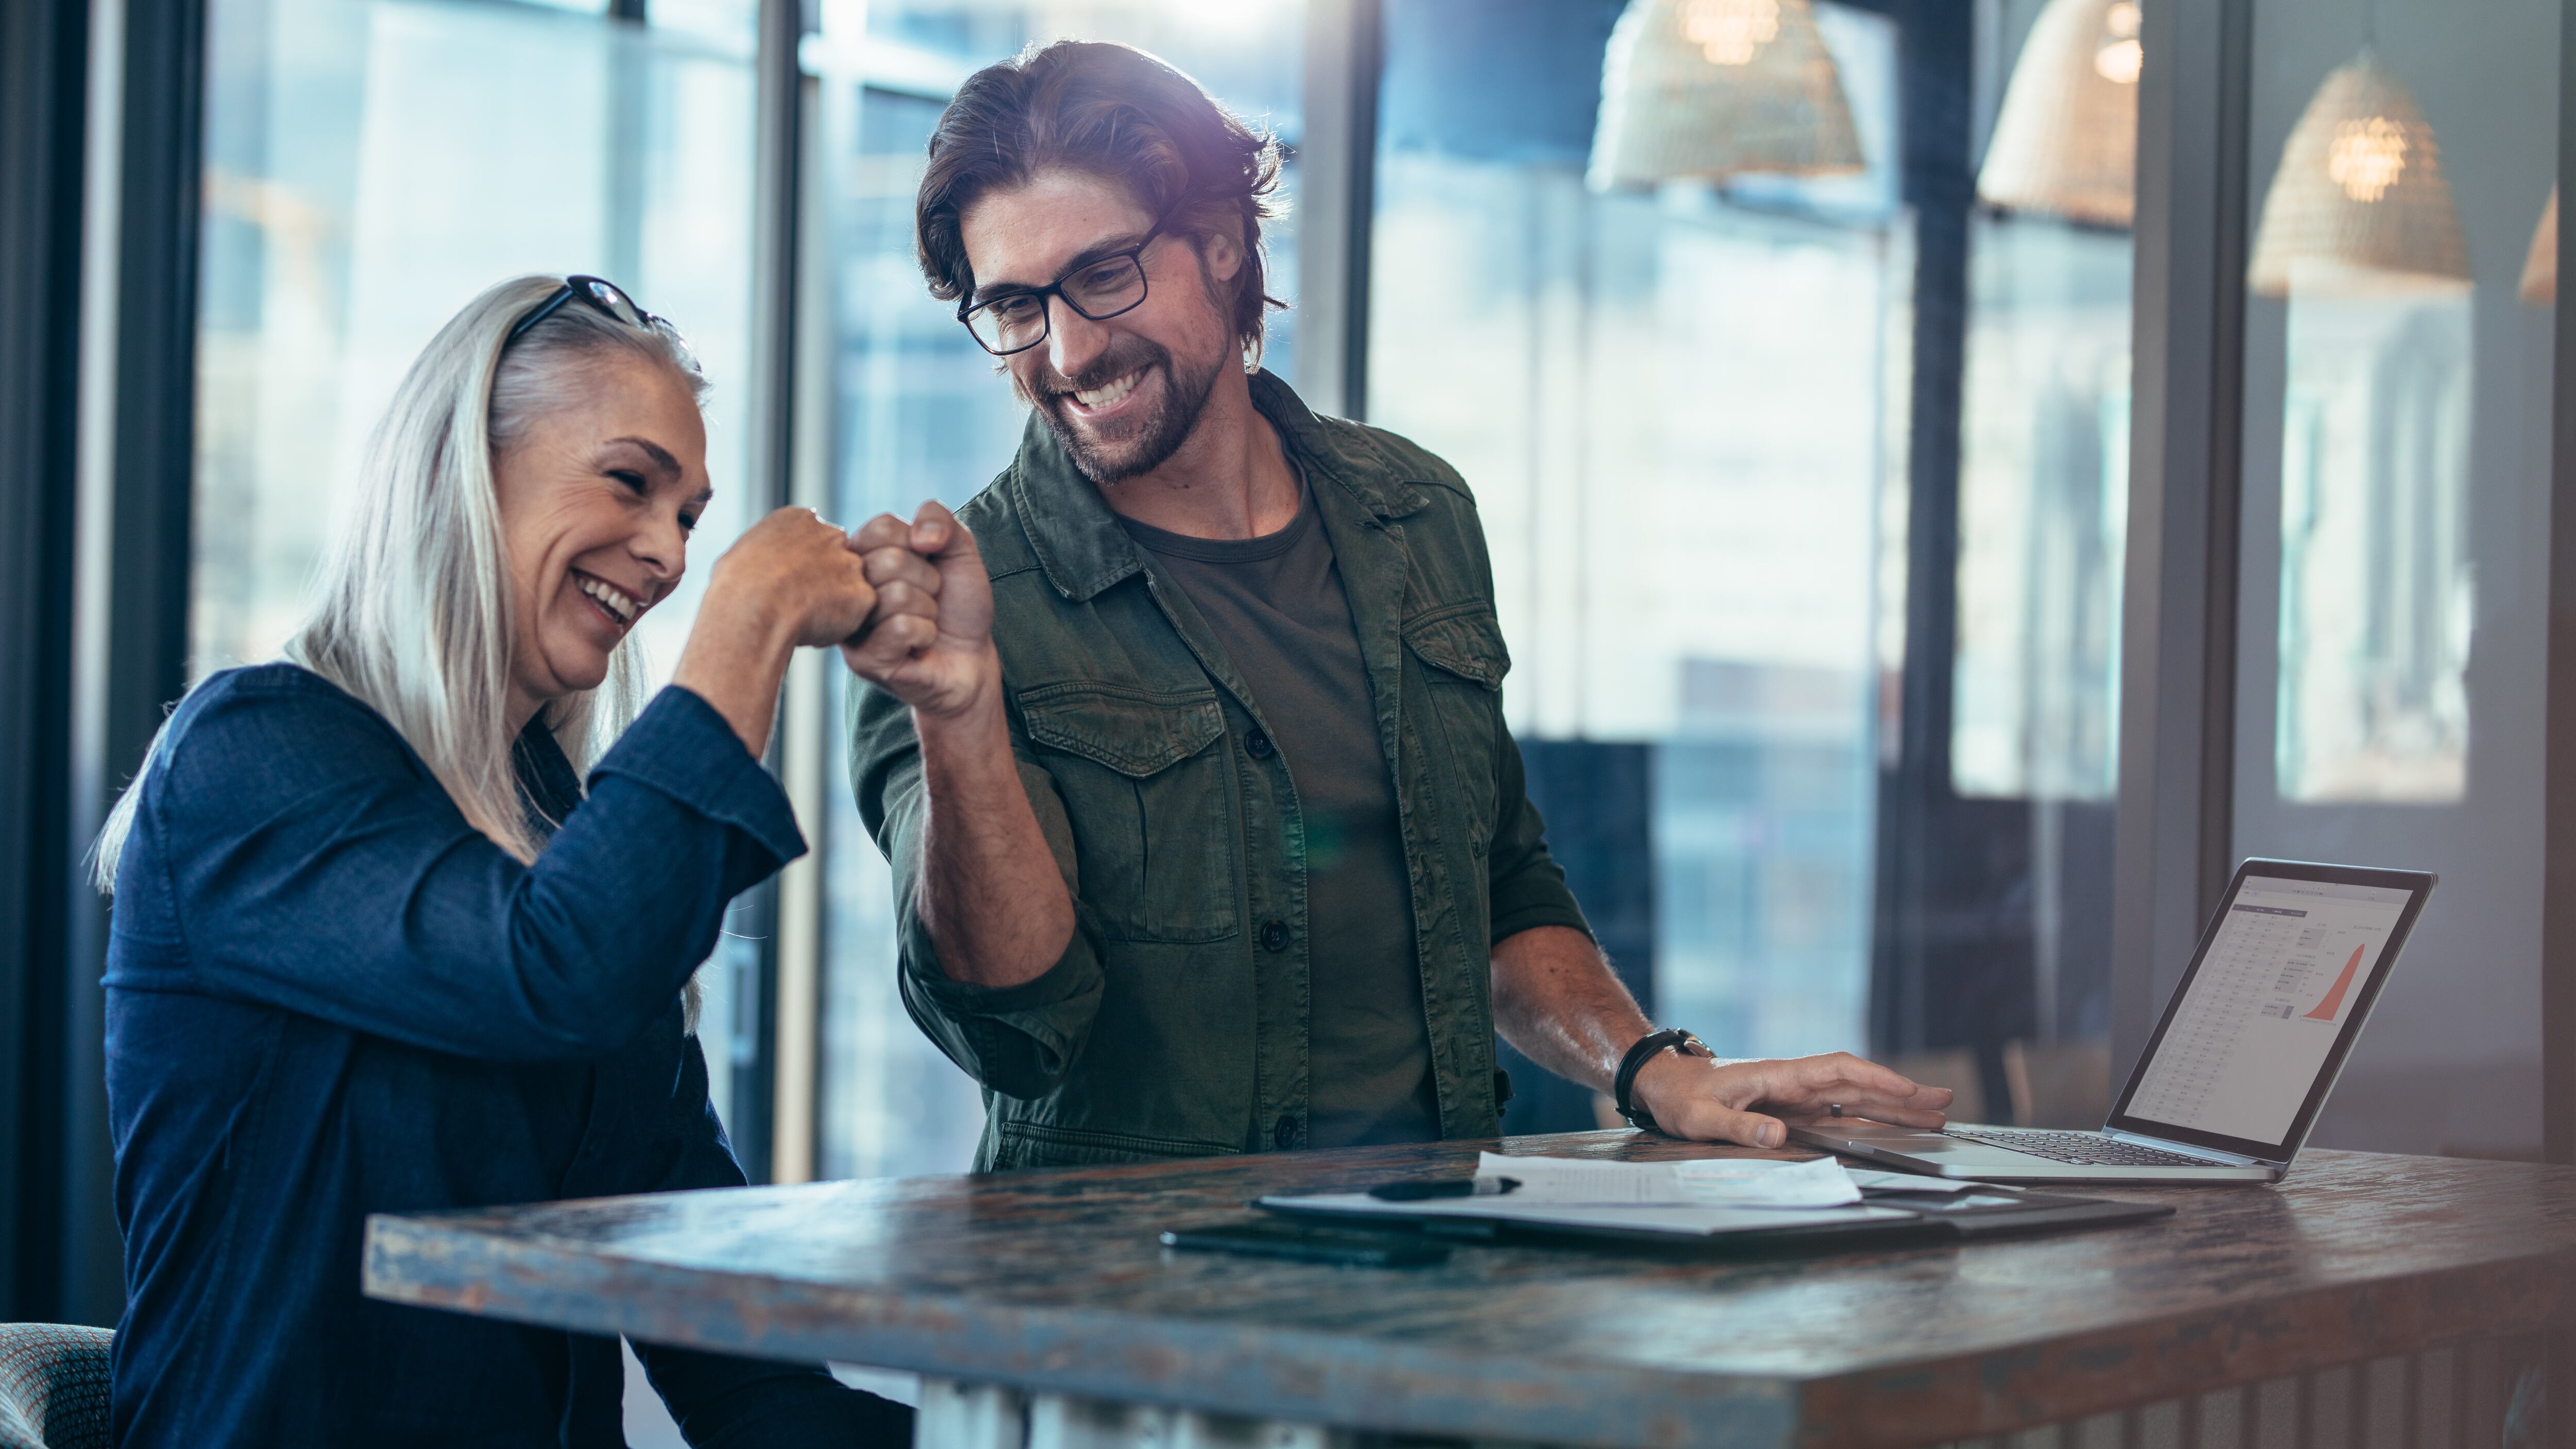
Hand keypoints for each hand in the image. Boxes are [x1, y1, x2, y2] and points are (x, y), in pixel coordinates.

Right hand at [701, 506, 876, 649]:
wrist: (752, 608)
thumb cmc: (736, 586)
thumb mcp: (742, 553)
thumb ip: (766, 550)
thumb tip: (767, 560)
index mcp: (798, 519)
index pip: (814, 540)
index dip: (803, 568)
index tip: (788, 585)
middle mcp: (831, 534)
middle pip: (839, 560)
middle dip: (826, 582)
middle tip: (799, 605)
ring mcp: (850, 563)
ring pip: (851, 587)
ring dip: (835, 604)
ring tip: (804, 620)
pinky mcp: (862, 594)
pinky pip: (858, 614)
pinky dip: (841, 626)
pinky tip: (815, 630)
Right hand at [840, 501, 998, 718]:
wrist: (972, 657)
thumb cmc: (958, 603)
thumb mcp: (958, 550)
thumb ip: (939, 519)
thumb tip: (920, 536)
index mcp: (861, 555)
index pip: (882, 527)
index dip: (919, 545)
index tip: (927, 565)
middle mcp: (847, 588)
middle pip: (889, 561)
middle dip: (928, 581)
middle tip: (929, 599)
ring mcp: (850, 625)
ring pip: (896, 595)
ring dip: (928, 610)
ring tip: (924, 621)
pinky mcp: (863, 659)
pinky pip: (901, 628)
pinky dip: (925, 633)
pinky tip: (920, 644)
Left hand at [1629, 1050, 1952, 1149]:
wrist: (1663, 1084)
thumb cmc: (1681, 1097)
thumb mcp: (1701, 1118)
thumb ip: (1739, 1126)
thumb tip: (1779, 1135)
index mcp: (1779, 1075)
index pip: (1838, 1071)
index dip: (1874, 1079)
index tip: (1907, 1089)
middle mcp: (1795, 1082)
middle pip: (1858, 1083)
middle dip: (1900, 1092)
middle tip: (1944, 1100)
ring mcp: (1797, 1096)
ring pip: (1854, 1098)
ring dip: (1893, 1105)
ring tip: (1935, 1113)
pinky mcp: (1793, 1111)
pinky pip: (1839, 1112)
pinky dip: (1869, 1117)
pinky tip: (1892, 1126)